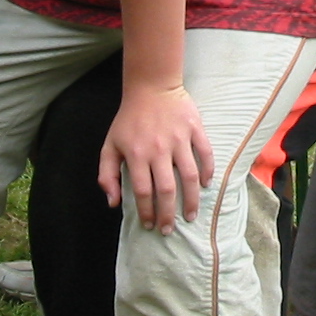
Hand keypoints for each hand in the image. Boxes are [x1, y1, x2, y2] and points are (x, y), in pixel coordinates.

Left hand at [98, 83, 214, 234]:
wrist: (151, 86)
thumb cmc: (129, 119)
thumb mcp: (109, 145)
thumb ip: (107, 175)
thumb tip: (113, 203)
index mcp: (137, 155)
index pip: (143, 192)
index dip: (147, 212)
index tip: (150, 225)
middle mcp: (158, 150)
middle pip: (166, 190)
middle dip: (168, 214)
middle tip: (170, 229)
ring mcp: (179, 139)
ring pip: (189, 176)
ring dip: (191, 200)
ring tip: (191, 215)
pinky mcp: (195, 129)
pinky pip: (205, 154)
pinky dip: (207, 171)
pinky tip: (205, 185)